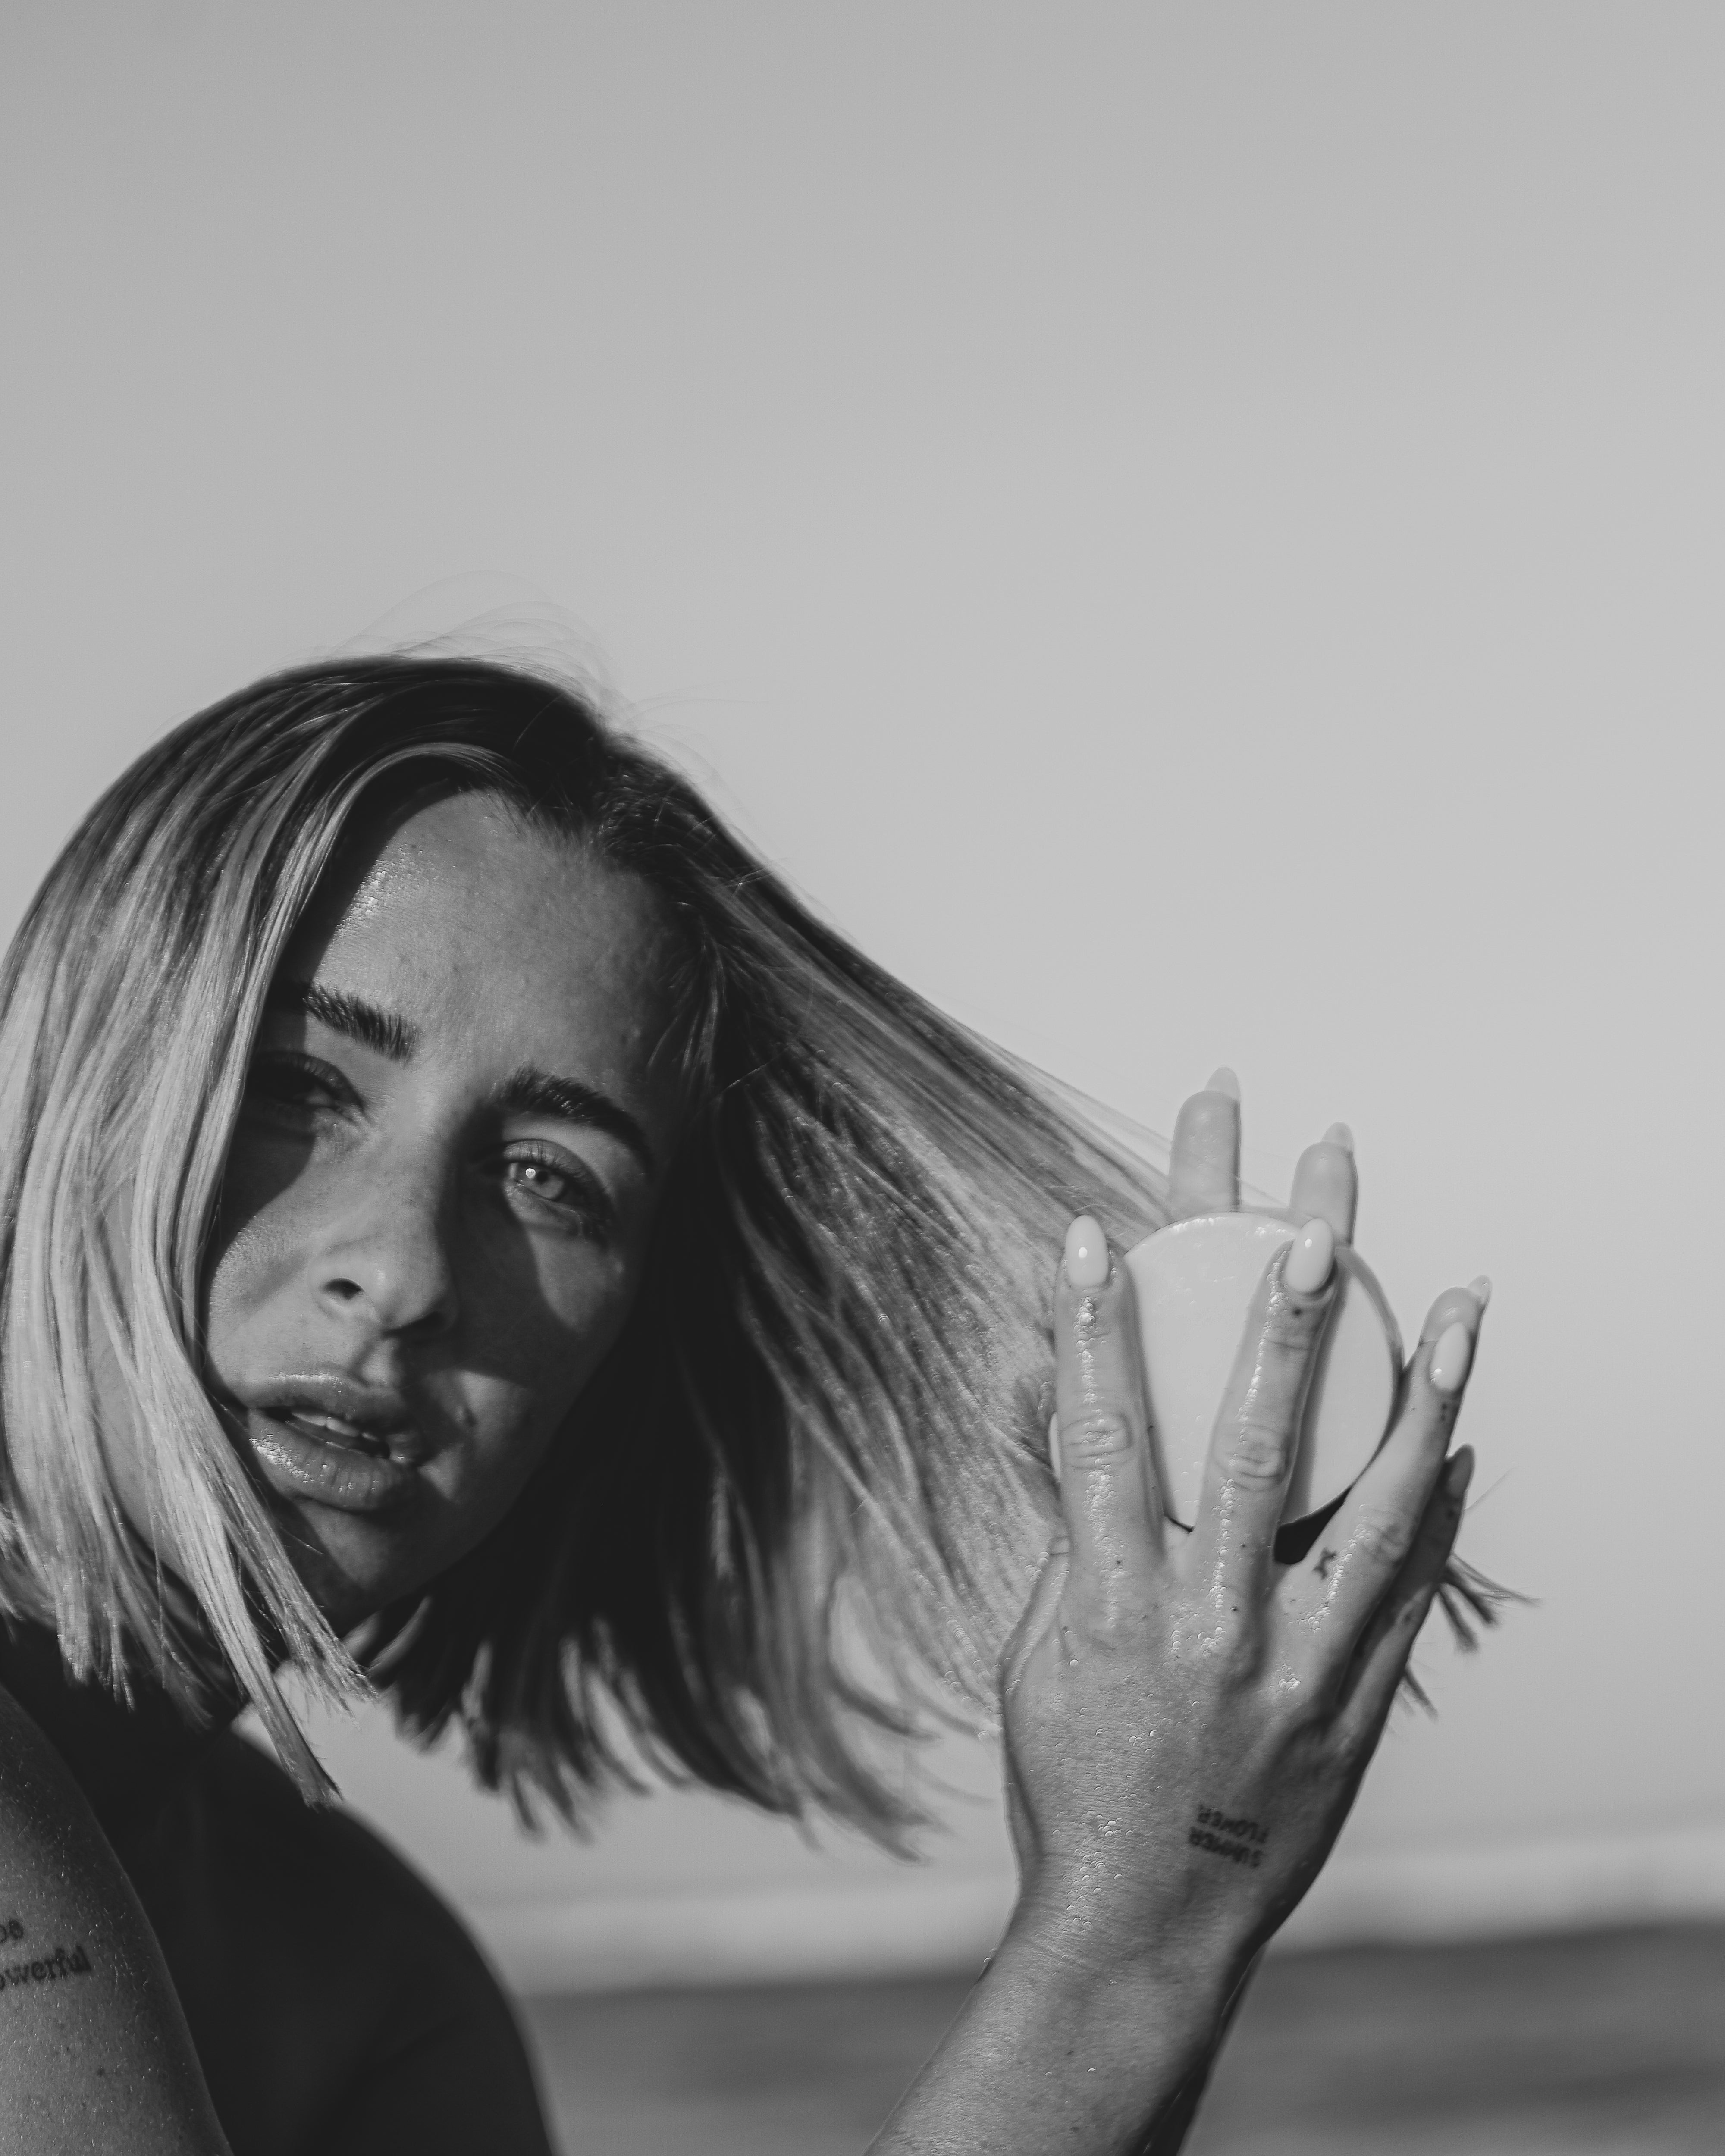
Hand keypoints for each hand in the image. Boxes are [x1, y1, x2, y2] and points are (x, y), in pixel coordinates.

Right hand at [999, 1072, 1483, 2006]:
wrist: (1144, 1927)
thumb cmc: (1071, 1778)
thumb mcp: (1032, 1651)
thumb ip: (1051, 1521)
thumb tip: (1031, 1392)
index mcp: (1110, 1608)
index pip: (1100, 1440)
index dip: (1091, 1329)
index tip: (1093, 1229)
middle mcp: (1209, 1628)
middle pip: (1253, 1443)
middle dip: (1284, 1316)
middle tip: (1319, 1211)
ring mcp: (1296, 1668)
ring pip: (1373, 1506)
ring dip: (1421, 1392)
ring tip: (1461, 1295)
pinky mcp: (1355, 1705)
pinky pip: (1408, 1586)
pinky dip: (1436, 1500)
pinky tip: (1465, 1424)